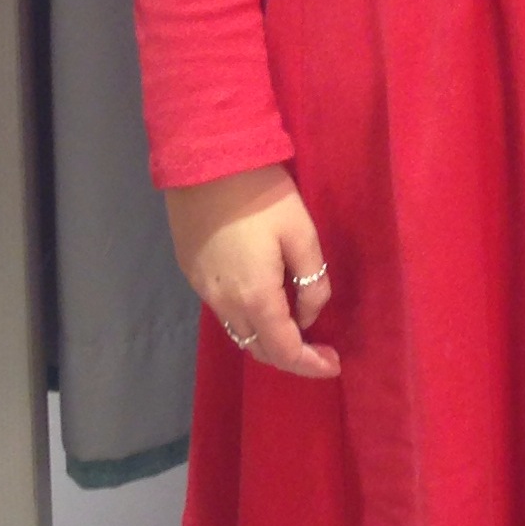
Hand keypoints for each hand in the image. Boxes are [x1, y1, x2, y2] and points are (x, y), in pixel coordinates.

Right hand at [164, 161, 340, 378]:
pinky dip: (247, 318)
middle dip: (290, 357)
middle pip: (258, 349)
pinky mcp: (191, 273)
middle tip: (318, 349)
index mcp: (256, 298)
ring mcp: (202, 290)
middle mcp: (224, 304)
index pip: (284, 351)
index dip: (310, 364)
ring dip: (267, 339)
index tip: (333, 363)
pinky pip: (224, 311)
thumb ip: (312, 281)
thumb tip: (307, 314)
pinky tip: (264, 300)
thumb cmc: (262, 195)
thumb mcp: (302, 234)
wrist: (204, 161)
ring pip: (238, 332)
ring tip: (294, 327)